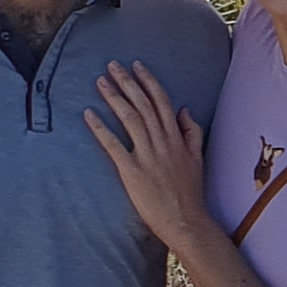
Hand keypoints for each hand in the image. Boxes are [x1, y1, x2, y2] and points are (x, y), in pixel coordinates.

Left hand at [86, 60, 217, 255]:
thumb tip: (184, 110)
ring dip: (114, 98)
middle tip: (112, 65)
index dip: (148, 81)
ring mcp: (147, 156)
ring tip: (100, 82)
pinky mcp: (132, 171)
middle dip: (127, 82)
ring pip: (130, 119)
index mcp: (176, 138)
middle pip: (143, 105)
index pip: (161, 101)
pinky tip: (89, 114)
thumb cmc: (190, 192)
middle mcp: (162, 142)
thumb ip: (192, 133)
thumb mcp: (198, 158)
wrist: (186, 221)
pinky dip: (101, 128)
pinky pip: (114, 146)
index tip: (137, 65)